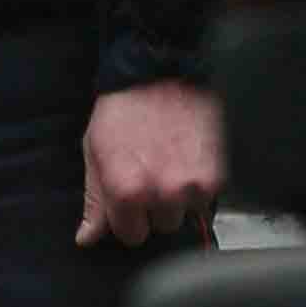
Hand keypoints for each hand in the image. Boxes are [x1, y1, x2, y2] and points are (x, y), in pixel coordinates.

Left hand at [74, 79, 221, 246]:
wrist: (158, 68)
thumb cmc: (122, 107)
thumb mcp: (95, 151)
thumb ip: (95, 201)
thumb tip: (88, 238)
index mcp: (127, 191)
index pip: (131, 235)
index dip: (129, 215)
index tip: (131, 195)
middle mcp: (162, 193)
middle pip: (163, 225)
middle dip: (156, 204)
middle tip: (152, 170)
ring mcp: (194, 184)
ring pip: (189, 212)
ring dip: (181, 194)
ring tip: (171, 160)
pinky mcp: (218, 172)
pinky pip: (209, 194)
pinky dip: (200, 180)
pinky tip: (188, 154)